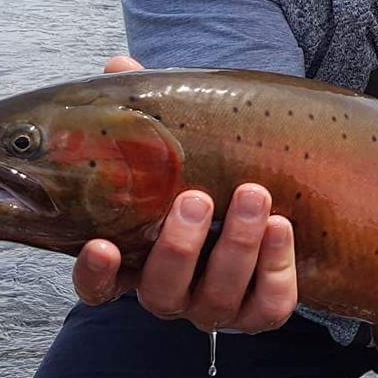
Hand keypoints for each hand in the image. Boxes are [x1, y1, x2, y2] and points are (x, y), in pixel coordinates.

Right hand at [71, 56, 299, 333]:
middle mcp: (171, 292)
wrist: (276, 200)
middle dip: (180, 245)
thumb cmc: (207, 173)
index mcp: (136, 260)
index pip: (97, 286)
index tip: (102, 245)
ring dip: (236, 246)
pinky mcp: (262, 311)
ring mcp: (216, 306)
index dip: (95, 273)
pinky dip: (275, 267)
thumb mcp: (176, 145)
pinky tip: (282, 227)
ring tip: (254, 193)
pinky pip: (268, 304)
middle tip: (196, 197)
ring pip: (218, 298)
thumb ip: (146, 115)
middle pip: (163, 289)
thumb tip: (121, 66)